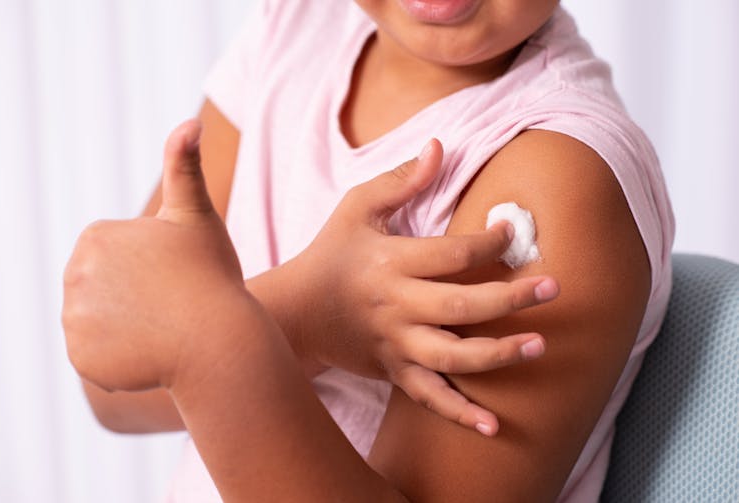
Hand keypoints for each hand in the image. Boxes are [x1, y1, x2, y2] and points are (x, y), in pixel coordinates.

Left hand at [63, 120, 258, 391]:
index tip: (173, 275)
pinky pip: (96, 354)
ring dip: (125, 325)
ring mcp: (75, 319)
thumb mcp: (197, 215)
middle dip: (132, 295)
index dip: (148, 265)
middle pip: (102, 286)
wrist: (217, 341)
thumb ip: (185, 165)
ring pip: (99, 319)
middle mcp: (75, 274)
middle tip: (170, 304)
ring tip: (162, 328)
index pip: (114, 254)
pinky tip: (150, 352)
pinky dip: (118, 356)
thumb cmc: (212, 274)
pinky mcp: (81, 358)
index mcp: (97, 237)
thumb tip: (191, 122)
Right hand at [287, 139, 559, 434]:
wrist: (297, 311)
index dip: (488, 243)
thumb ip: (401, 180)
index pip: (450, 253)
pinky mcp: (393, 370)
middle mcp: (396, 305)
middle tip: (553, 287)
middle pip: (461, 305)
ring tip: (538, 346)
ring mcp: (395, 343)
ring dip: (497, 355)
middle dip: (510, 298)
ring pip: (451, 356)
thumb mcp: (357, 207)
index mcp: (390, 261)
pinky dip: (459, 414)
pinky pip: (429, 397)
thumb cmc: (331, 252)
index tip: (512, 233)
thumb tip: (440, 146)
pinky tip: (493, 426)